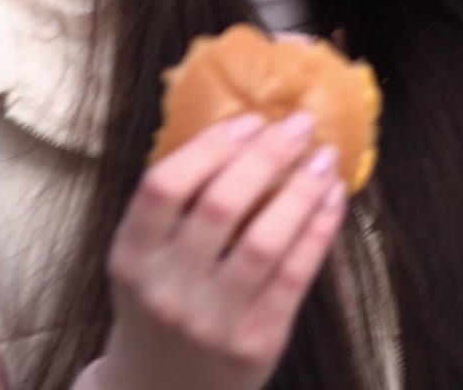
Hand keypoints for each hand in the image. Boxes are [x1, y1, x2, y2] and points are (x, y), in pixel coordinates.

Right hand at [95, 110, 348, 389]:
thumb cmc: (159, 308)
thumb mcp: (143, 262)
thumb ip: (175, 209)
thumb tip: (244, 132)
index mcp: (130, 258)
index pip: (164, 186)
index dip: (210, 146)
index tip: (248, 119)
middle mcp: (166, 290)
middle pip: (220, 205)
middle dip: (267, 155)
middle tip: (299, 123)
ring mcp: (211, 320)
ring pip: (265, 240)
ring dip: (302, 190)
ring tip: (324, 157)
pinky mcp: (255, 342)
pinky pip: (295, 275)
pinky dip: (319, 230)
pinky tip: (332, 199)